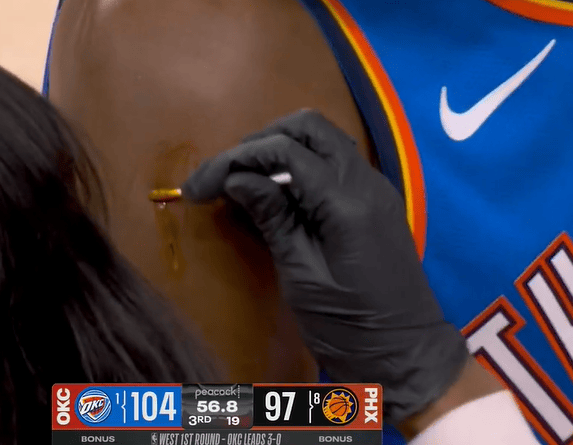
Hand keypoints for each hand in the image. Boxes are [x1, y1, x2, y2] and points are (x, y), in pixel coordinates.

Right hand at [182, 109, 468, 424]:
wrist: (404, 354)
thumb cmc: (348, 326)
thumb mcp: (302, 276)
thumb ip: (273, 218)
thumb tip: (235, 178)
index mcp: (348, 202)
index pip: (286, 151)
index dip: (235, 160)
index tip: (199, 186)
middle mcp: (366, 182)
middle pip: (309, 127)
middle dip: (259, 142)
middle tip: (224, 174)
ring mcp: (374, 188)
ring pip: (323, 140)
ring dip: (279, 149)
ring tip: (241, 181)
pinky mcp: (372, 202)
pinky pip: (333, 164)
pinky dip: (299, 166)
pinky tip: (273, 193)